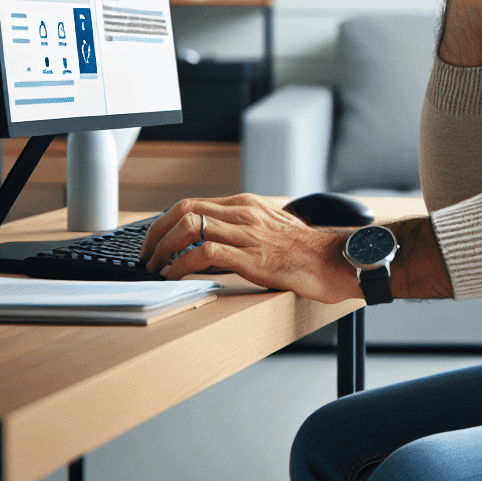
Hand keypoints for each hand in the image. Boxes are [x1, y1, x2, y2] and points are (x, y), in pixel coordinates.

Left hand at [138, 193, 361, 302]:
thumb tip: (212, 246)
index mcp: (248, 205)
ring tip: (156, 268)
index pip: (194, 204)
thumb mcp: (273, 229)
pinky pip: (203, 254)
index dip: (165, 222)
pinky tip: (174, 276)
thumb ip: (245, 229)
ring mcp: (247, 234)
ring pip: (189, 227)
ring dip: (163, 250)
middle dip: (155, 233)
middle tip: (146, 256)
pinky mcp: (251, 257)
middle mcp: (244, 213)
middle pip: (184, 210)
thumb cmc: (307, 252)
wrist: (335, 262)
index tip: (154, 242)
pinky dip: (180, 265)